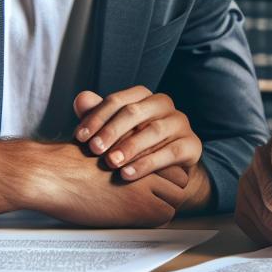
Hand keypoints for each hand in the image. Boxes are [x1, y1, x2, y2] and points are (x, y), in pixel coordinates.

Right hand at [33, 141, 190, 226]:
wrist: (53, 174)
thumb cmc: (67, 160)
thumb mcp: (101, 145)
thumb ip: (121, 150)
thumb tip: (129, 160)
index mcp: (140, 146)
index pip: (170, 162)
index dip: (165, 175)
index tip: (155, 185)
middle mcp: (148, 162)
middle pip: (179, 179)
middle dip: (169, 191)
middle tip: (153, 200)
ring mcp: (147, 184)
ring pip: (175, 198)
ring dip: (164, 205)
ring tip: (144, 211)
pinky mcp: (139, 205)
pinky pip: (164, 216)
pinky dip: (155, 220)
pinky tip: (136, 220)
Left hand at [73, 87, 202, 181]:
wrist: (168, 171)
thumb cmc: (135, 147)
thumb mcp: (115, 133)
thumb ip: (98, 118)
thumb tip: (81, 99)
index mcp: (144, 97)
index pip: (118, 100)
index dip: (97, 117)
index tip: (79, 137)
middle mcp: (164, 105)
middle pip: (135, 111)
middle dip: (112, 131)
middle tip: (94, 150)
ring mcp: (180, 123)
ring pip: (154, 130)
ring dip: (130, 147)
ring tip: (111, 163)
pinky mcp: (192, 144)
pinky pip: (170, 152)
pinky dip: (147, 164)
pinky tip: (128, 174)